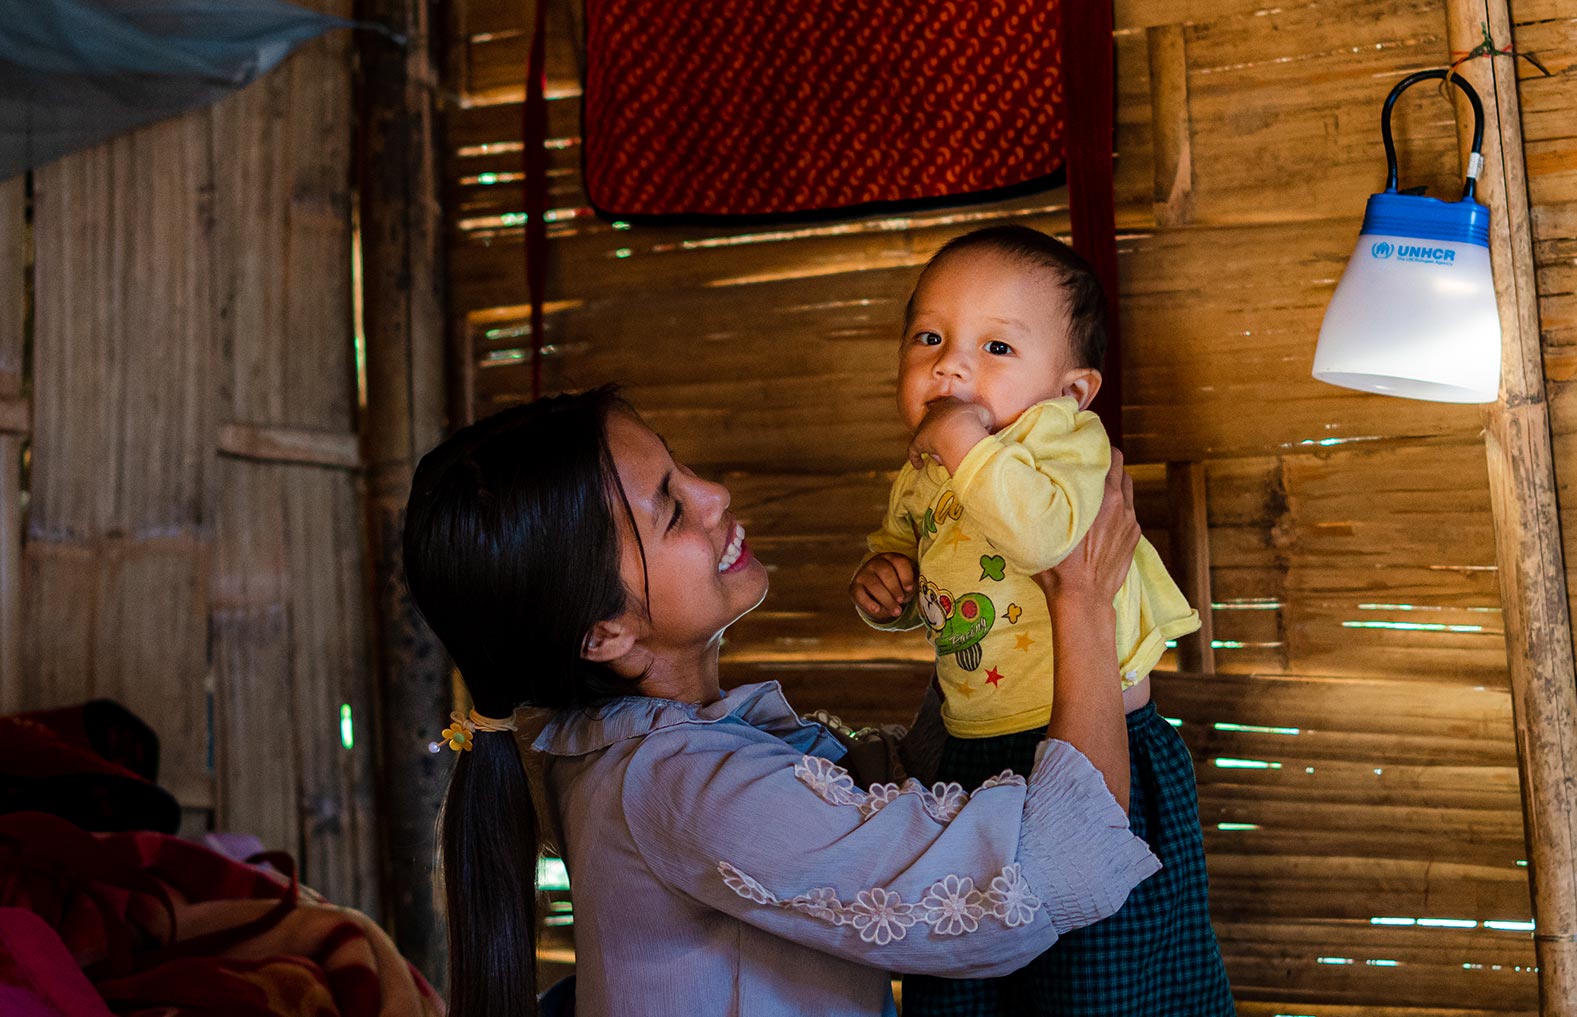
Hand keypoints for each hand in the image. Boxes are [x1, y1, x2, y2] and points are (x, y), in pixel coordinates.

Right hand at [850, 553, 917, 621]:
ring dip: (886, 599)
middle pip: (885, 572)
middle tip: (901, 601)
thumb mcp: (906, 584)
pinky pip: (860, 594)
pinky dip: (869, 603)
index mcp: (891, 558)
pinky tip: (877, 610)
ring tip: (896, 611)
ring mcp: (863, 574)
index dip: (906, 576)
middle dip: (895, 589)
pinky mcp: (854, 587)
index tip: (909, 589)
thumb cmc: (898, 587)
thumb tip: (909, 592)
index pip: (899, 562)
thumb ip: (911, 585)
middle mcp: (876, 563)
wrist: (878, 596)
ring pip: (874, 584)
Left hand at [907, 397, 993, 471]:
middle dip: (941, 431)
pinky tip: (919, 466)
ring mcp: (924, 426)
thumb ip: (982, 420)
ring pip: (925, 434)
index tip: (958, 425)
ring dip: (932, 445)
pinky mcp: (918, 441)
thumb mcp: (985, 416)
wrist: (958, 429)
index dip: (953, 417)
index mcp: (950, 403)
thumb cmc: (973, 421)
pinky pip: (913, 450)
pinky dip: (915, 458)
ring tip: (939, 455)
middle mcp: (934, 412)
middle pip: (935, 420)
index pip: (948, 406)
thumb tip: (983, 428)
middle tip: (950, 442)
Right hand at [1032, 448, 1139, 603]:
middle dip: (1105, 462)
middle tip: (1087, 464)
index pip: (1109, 454)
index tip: (1083, 445)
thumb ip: (1035, 504)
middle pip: (1120, 465)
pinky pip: (1128, 511)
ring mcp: (1130, 519)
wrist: (1083, 598)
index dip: (1097, 446)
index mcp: (1099, 495)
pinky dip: (1118, 508)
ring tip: (1095, 490)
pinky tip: (1101, 518)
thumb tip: (1015, 488)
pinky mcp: (1133, 535)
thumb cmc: (1057, 566)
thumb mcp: (1041, 530)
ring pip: (1127, 486)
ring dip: (1113, 484)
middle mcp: (1119, 502)